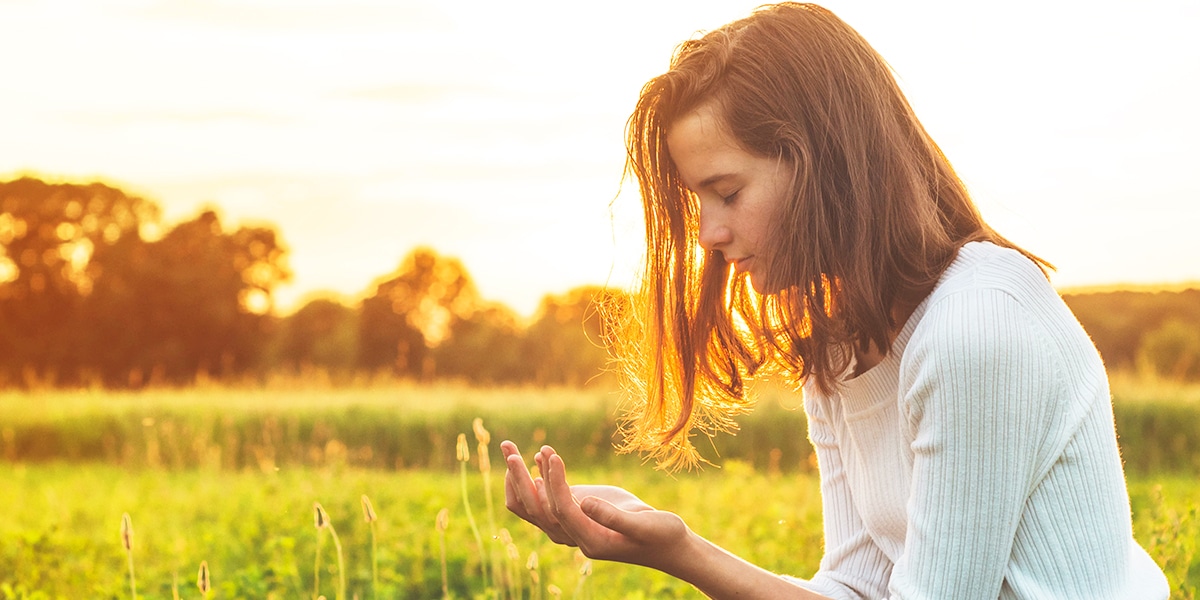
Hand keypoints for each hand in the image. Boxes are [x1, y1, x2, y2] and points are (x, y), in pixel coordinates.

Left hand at [501, 441, 690, 570]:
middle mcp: (575, 535)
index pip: (561, 512)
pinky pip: (551, 497)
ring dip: (522, 476)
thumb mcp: (645, 526)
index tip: (552, 456)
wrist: (670, 544)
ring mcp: (574, 524)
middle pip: (537, 510)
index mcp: (591, 541)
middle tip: (509, 453)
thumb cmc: (662, 535)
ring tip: (509, 448)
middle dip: (520, 480)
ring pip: (537, 504)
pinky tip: (540, 454)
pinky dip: (542, 475)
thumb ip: (614, 517)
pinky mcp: (580, 512)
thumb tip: (584, 502)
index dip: (555, 484)